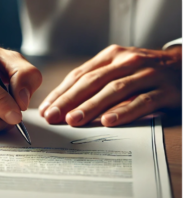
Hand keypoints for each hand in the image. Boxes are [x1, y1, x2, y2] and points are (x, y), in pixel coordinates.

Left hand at [39, 44, 181, 126]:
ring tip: (74, 120)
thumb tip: (65, 102)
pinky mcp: (165, 89)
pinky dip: (124, 111)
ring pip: (114, 90)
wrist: (182, 66)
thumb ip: (95, 81)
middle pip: (93, 81)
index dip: (61, 92)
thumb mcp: (117, 68)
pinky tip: (108, 121)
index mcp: (111, 56)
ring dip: (91, 106)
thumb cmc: (142, 71)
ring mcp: (147, 74)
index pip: (80, 74)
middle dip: (70, 100)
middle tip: (53, 116)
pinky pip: (142, 101)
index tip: (47, 108)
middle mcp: (127, 62)